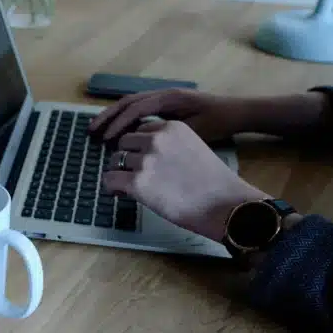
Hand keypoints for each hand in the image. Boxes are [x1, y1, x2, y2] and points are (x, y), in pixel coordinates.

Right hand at [89, 88, 249, 142]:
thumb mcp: (194, 131)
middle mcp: (163, 94)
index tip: (106, 140)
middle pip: (127, 102)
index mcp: (168, 98)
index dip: (119, 124)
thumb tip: (140, 144)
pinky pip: (139, 110)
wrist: (237, 112)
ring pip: (131, 105)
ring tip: (98, 131)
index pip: (135, 109)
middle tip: (91, 132)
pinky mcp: (165, 106)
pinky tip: (118, 134)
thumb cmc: (218, 122)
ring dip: (113, 117)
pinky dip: (125, 120)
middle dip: (108, 117)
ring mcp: (163, 98)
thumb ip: (168, 135)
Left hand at [104, 121, 266, 240]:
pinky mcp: (137, 182)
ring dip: (119, 172)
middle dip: (127, 158)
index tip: (143, 160)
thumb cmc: (213, 184)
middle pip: (124, 142)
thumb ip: (169, 146)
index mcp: (172, 128)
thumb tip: (145, 156)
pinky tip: (120, 194)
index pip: (141, 130)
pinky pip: (109, 179)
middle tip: (134, 174)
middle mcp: (156, 139)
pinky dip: (111, 187)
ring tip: (128, 186)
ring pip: (114, 160)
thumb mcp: (192, 149)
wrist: (224, 205)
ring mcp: (145, 160)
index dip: (139, 146)